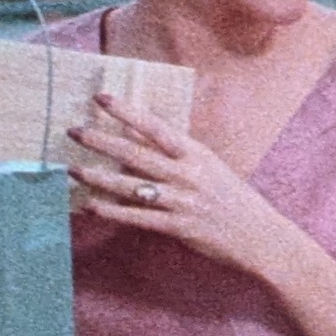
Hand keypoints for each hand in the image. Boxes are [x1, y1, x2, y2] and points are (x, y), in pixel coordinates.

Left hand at [66, 91, 304, 283]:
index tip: (101, 98)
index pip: (156, 127)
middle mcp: (188, 174)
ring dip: (98, 176)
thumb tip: (140, 139)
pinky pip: (138, 217)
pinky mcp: (179, 227)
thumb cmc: (235, 200)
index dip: (127, 111)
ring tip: (72, 168)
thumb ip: (178, 155)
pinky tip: (92, 206)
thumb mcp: (211, 167)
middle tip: (74, 131)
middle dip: (102, 141)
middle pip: (136, 153)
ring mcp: (183, 201)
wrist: (262, 237)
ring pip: (131, 186)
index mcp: (197, 154)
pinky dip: (112, 211)